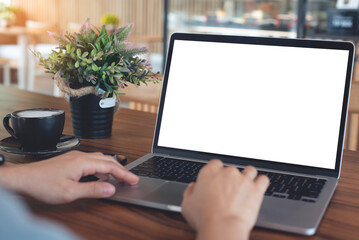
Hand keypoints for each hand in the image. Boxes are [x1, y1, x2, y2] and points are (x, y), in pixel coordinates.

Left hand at [0, 151, 138, 203]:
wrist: (23, 179)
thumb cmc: (42, 184)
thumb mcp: (70, 192)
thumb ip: (92, 190)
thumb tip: (110, 188)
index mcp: (83, 162)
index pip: (110, 166)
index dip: (124, 174)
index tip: (134, 180)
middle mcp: (80, 156)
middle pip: (108, 160)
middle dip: (121, 169)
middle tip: (130, 179)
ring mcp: (75, 157)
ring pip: (100, 159)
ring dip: (111, 168)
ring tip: (118, 178)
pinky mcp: (70, 160)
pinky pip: (91, 161)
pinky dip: (101, 168)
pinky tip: (99, 176)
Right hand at [181, 160, 268, 239]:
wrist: (222, 227)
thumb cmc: (204, 218)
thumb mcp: (187, 205)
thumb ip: (189, 192)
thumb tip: (193, 187)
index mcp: (209, 172)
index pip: (215, 164)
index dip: (216, 172)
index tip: (216, 181)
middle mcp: (227, 172)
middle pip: (232, 169)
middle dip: (231, 178)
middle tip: (228, 191)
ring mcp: (243, 179)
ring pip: (249, 170)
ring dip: (248, 176)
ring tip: (245, 186)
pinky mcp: (256, 189)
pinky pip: (263, 179)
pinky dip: (261, 183)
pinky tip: (258, 187)